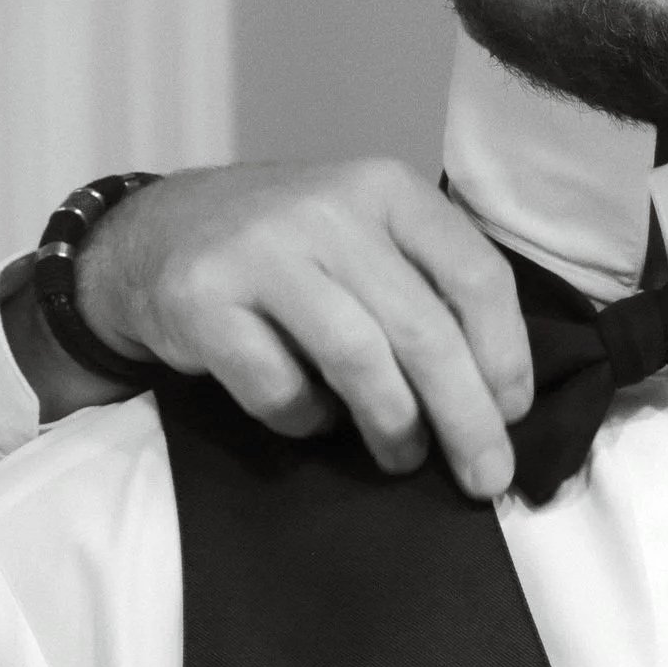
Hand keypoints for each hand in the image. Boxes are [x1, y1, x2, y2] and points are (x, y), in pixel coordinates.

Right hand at [33, 160, 531, 497]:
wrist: (154, 233)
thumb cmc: (288, 250)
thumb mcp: (365, 236)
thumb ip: (426, 288)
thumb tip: (497, 397)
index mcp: (388, 189)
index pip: (477, 276)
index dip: (505, 355)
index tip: (513, 413)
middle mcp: (331, 210)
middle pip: (424, 330)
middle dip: (466, 417)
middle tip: (485, 477)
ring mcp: (263, 251)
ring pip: (358, 358)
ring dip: (393, 425)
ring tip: (403, 458)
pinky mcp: (204, 299)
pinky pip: (276, 384)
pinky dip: (306, 419)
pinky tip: (314, 420)